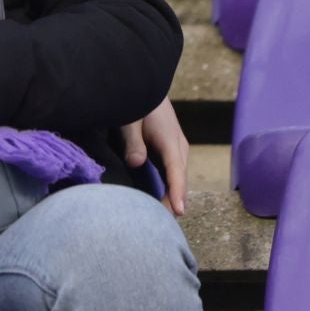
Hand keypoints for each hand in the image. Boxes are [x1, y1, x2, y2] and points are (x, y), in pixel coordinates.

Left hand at [122, 97, 188, 216]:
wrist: (146, 85)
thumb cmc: (137, 100)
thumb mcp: (130, 118)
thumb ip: (133, 140)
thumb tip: (136, 163)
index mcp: (171, 140)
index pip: (176, 171)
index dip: (176, 192)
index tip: (178, 211)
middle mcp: (179, 147)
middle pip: (178, 180)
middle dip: (173, 201)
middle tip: (161, 225)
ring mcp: (176, 149)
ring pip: (176, 178)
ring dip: (171, 195)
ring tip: (161, 218)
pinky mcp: (170, 150)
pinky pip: (172, 172)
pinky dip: (168, 186)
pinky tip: (160, 199)